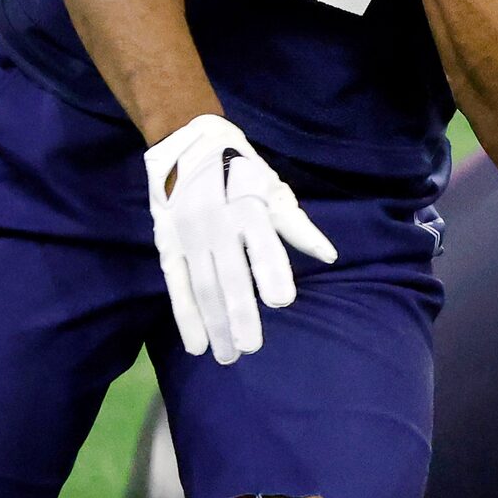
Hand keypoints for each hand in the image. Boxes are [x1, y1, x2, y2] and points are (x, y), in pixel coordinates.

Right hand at [143, 115, 338, 365]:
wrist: (186, 142)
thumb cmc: (241, 170)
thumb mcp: (273, 188)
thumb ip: (297, 226)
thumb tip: (329, 256)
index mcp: (247, 208)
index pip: (262, 246)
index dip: (271, 271)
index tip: (283, 301)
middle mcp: (216, 224)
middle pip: (229, 275)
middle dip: (240, 313)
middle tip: (251, 348)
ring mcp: (188, 236)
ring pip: (202, 287)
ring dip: (214, 324)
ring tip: (226, 356)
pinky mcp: (168, 245)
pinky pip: (176, 286)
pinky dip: (184, 316)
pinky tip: (195, 344)